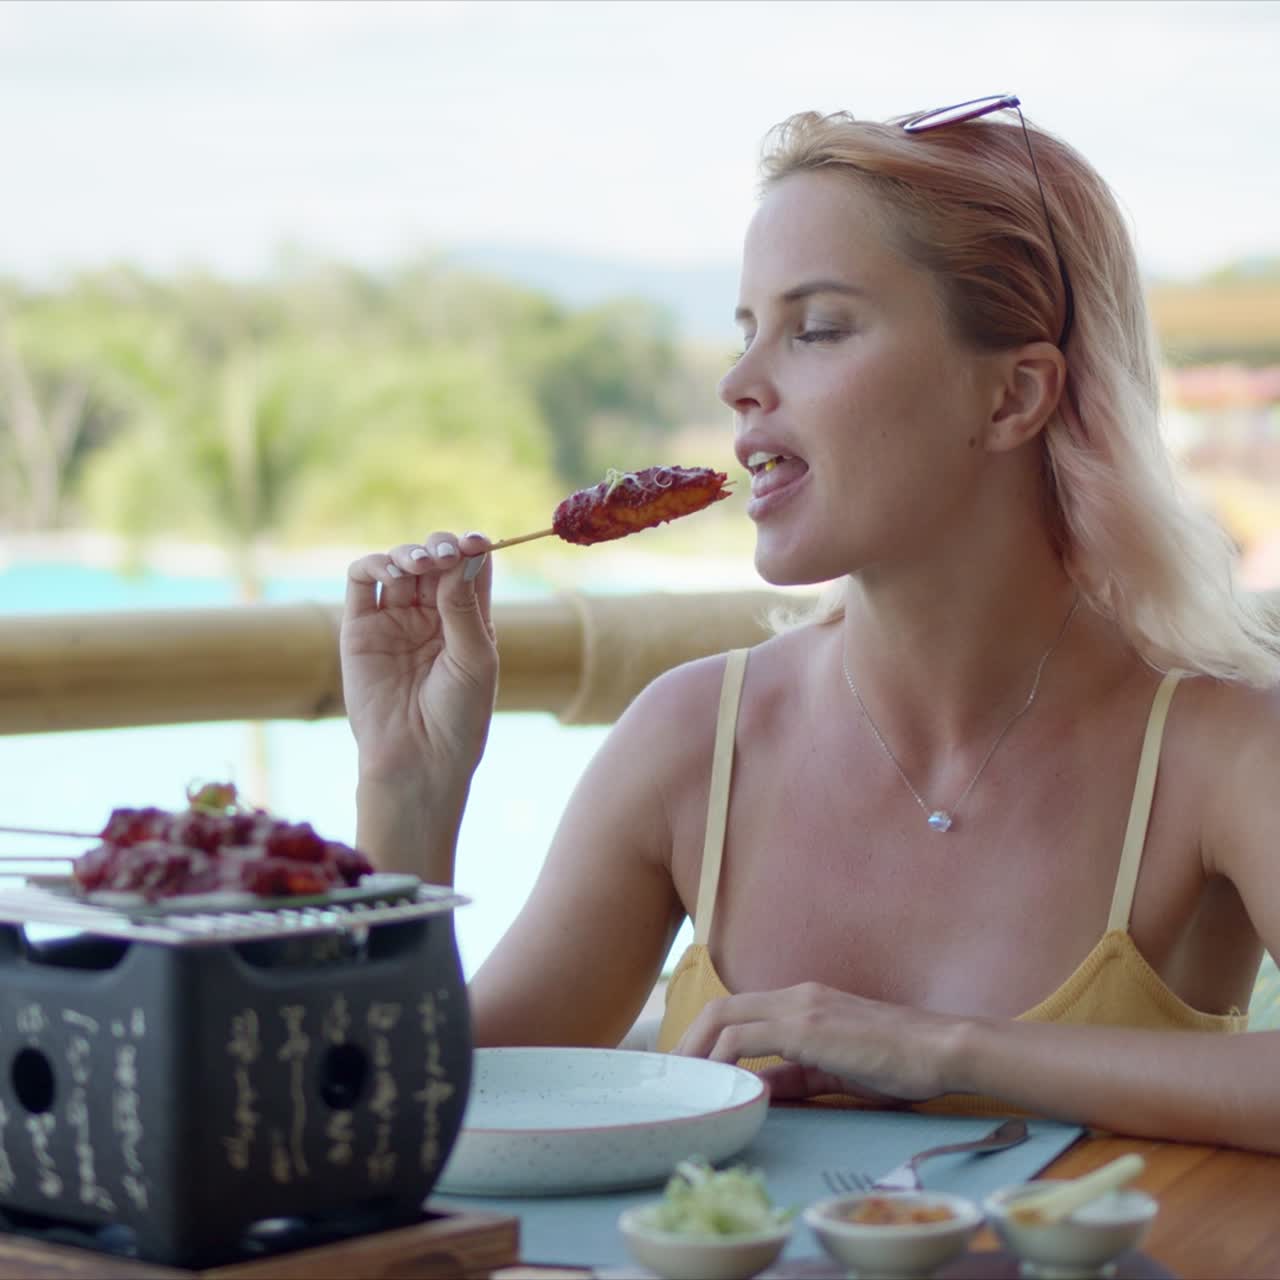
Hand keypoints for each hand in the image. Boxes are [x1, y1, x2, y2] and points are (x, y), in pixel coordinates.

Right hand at [341, 531, 496, 793]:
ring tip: (420, 563)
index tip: (476, 541)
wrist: (419, 760)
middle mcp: (431, 615)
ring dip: (410, 553)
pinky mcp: (360, 629)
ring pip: (399, 564)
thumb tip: (463, 555)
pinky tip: (394, 572)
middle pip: (435, 559)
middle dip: (441, 547)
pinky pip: (362, 582)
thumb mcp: (475, 658)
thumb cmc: (459, 716)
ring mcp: (395, 619)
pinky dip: (375, 565)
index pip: (470, 567)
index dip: (472, 547)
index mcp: (468, 620)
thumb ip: (464, 607)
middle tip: (446, 553)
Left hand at [672, 982, 965, 1103]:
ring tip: (685, 1085)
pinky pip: (747, 1038)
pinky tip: (721, 1085)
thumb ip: (796, 1075)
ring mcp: (800, 1007)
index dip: (706, 1037)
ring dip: (698, 1050)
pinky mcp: (808, 1027)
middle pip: (720, 1008)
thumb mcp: (838, 1071)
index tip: (690, 1070)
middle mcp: (795, 996)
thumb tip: (758, 1090)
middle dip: (689, 1041)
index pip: (738, 1011)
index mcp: (802, 1002)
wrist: (942, 1048)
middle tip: (675, 1079)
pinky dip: (724, 1059)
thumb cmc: (900, 1062)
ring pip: (726, 1017)